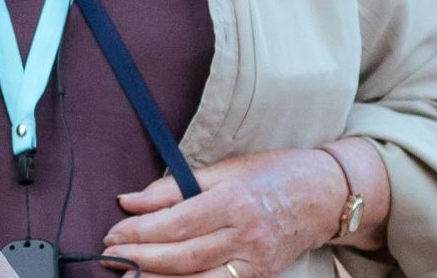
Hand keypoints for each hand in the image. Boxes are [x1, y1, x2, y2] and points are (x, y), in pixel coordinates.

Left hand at [99, 148, 343, 276]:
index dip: (140, 232)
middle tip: (110, 258)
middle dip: (141, 259)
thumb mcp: (225, 169)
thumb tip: (129, 201)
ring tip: (130, 277)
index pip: (177, 223)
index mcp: (233, 201)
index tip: (112, 233)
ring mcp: (257, 262)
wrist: (326, 195)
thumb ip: (174, 187)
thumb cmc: (274, 174)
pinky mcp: (263, 277)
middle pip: (185, 255)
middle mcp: (246, 236)